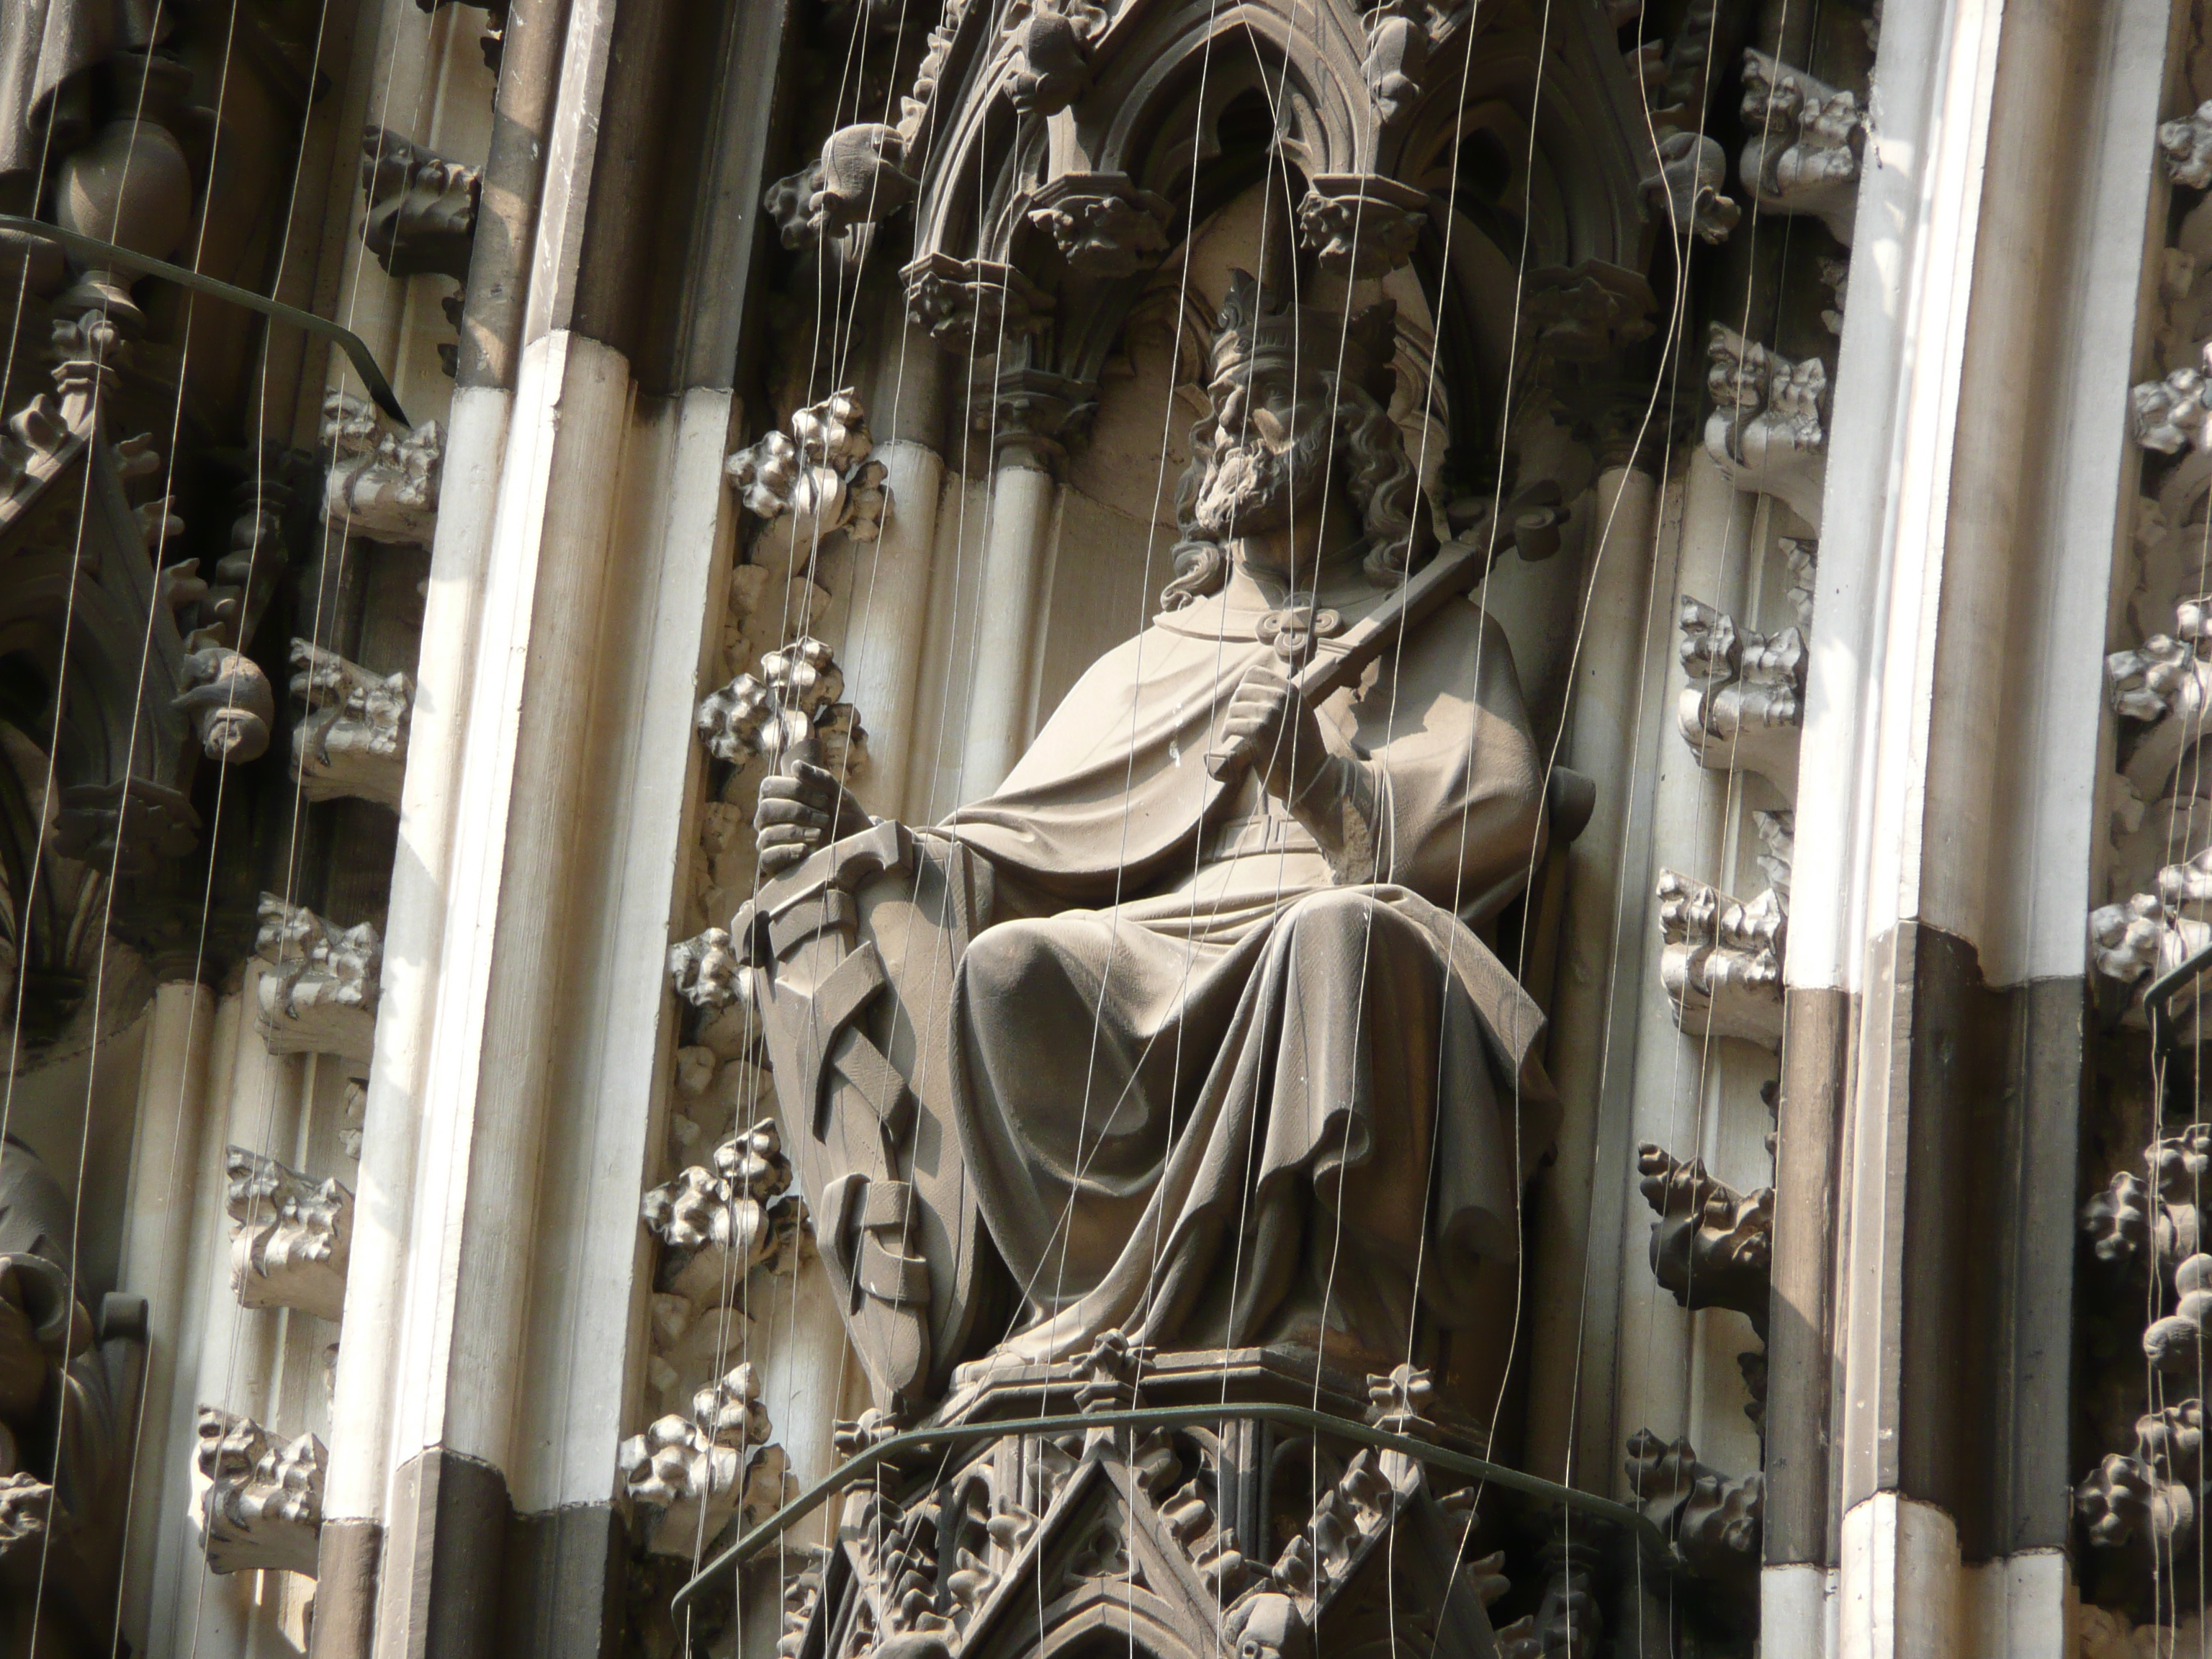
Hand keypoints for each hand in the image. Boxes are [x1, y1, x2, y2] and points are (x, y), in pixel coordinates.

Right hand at [754, 760, 868, 875]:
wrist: (854, 846)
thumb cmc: (841, 816)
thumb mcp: (836, 794)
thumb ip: (819, 778)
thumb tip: (795, 765)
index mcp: (777, 796)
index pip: (769, 786)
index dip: (796, 790)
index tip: (823, 799)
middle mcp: (767, 818)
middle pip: (766, 809)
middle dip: (799, 812)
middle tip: (824, 818)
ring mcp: (767, 840)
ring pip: (768, 833)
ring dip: (798, 832)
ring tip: (820, 833)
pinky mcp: (772, 862)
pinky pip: (768, 857)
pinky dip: (787, 852)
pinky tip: (806, 850)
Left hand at [1221, 665, 1328, 803]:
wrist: (1310, 778)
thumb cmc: (1300, 751)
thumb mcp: (1299, 716)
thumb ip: (1281, 702)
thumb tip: (1248, 690)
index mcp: (1291, 692)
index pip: (1254, 673)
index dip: (1243, 689)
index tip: (1243, 705)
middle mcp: (1282, 698)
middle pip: (1241, 691)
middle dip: (1235, 708)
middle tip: (1236, 724)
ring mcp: (1271, 713)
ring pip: (1235, 708)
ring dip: (1230, 724)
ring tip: (1233, 736)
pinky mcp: (1260, 731)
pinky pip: (1233, 725)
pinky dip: (1227, 735)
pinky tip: (1231, 743)